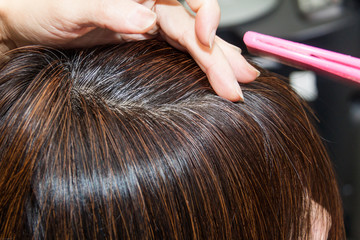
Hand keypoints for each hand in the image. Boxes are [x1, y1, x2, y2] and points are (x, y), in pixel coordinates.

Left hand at [0, 0, 258, 100]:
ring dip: (217, 63)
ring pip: (192, 42)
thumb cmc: (41, 9)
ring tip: (238, 83)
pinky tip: (214, 77)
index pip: (183, 0)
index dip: (204, 16)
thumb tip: (144, 19)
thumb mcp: (71, 8)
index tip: (207, 38)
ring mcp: (149, 25)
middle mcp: (150, 4)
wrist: (27, 28)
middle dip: (217, 55)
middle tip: (237, 83)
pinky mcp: (144, 43)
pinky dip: (199, 66)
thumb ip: (107, 9)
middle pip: (193, 26)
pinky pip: (178, 53)